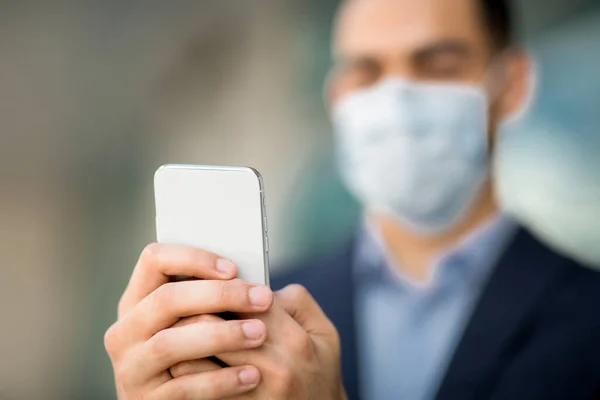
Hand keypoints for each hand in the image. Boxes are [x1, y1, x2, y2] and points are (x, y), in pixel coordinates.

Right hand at [104, 243, 274, 398]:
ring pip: (170, 343)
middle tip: (262, 298)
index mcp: (137, 301)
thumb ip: (212, 299)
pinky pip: (183, 388)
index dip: (193, 258)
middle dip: (219, 295)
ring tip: (259, 333)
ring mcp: (131, 368)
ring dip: (221, 335)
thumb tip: (260, 284)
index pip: (154, 260)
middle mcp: (125, 331)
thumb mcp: (190, 321)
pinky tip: (250, 375)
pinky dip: (220, 380)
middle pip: (166, 299)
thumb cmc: (192, 354)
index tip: (233, 268)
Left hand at [171, 284, 346, 399]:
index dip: (222, 288)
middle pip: (211, 325)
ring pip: (192, 361)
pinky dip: (182, 375)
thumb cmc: (320, 373)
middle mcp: (272, 368)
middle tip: (182, 303)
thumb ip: (297, 301)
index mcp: (294, 340)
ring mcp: (252, 395)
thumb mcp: (325, 333)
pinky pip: (193, 392)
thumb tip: (258, 286)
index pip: (243, 301)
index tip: (210, 284)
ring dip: (178, 343)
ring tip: (175, 334)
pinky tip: (183, 363)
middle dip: (191, 309)